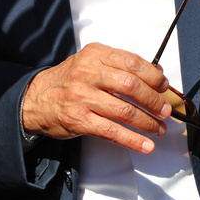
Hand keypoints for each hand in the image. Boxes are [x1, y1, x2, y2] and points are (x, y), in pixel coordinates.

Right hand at [21, 43, 172, 152]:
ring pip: (124, 110)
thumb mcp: (88, 61)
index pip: (131, 62)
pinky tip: (145, 145)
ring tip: (159, 128)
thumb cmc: (68, 80)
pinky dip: (133, 140)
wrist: (35, 99)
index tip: (164, 86)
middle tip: (165, 110)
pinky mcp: (79, 120)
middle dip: (153, 100)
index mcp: (94, 55)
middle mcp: (88, 73)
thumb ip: (115, 65)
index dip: (153, 76)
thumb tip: (153, 75)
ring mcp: (83, 97)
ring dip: (147, 122)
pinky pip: (112, 131)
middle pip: (131, 85)